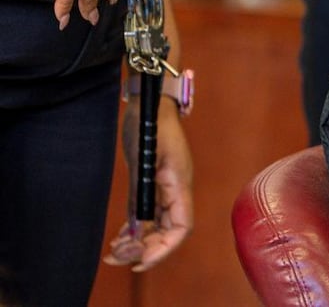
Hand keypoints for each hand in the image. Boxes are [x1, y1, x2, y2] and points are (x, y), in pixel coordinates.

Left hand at [104, 98, 193, 271]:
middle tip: (116, 257)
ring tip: (114, 251)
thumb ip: (141, 192)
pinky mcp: (154, 182)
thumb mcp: (144, 156)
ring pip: (158, 225)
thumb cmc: (151, 122)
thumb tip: (136, 228)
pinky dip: (137, 228)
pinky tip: (121, 235)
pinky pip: (149, 213)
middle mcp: (176, 189)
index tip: (140, 261)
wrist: (152, 100)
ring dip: (139, 242)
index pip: (180, 227)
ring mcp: (166, 186)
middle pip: (168, 231)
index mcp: (179, 184)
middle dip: (146, 249)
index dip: (164, 249)